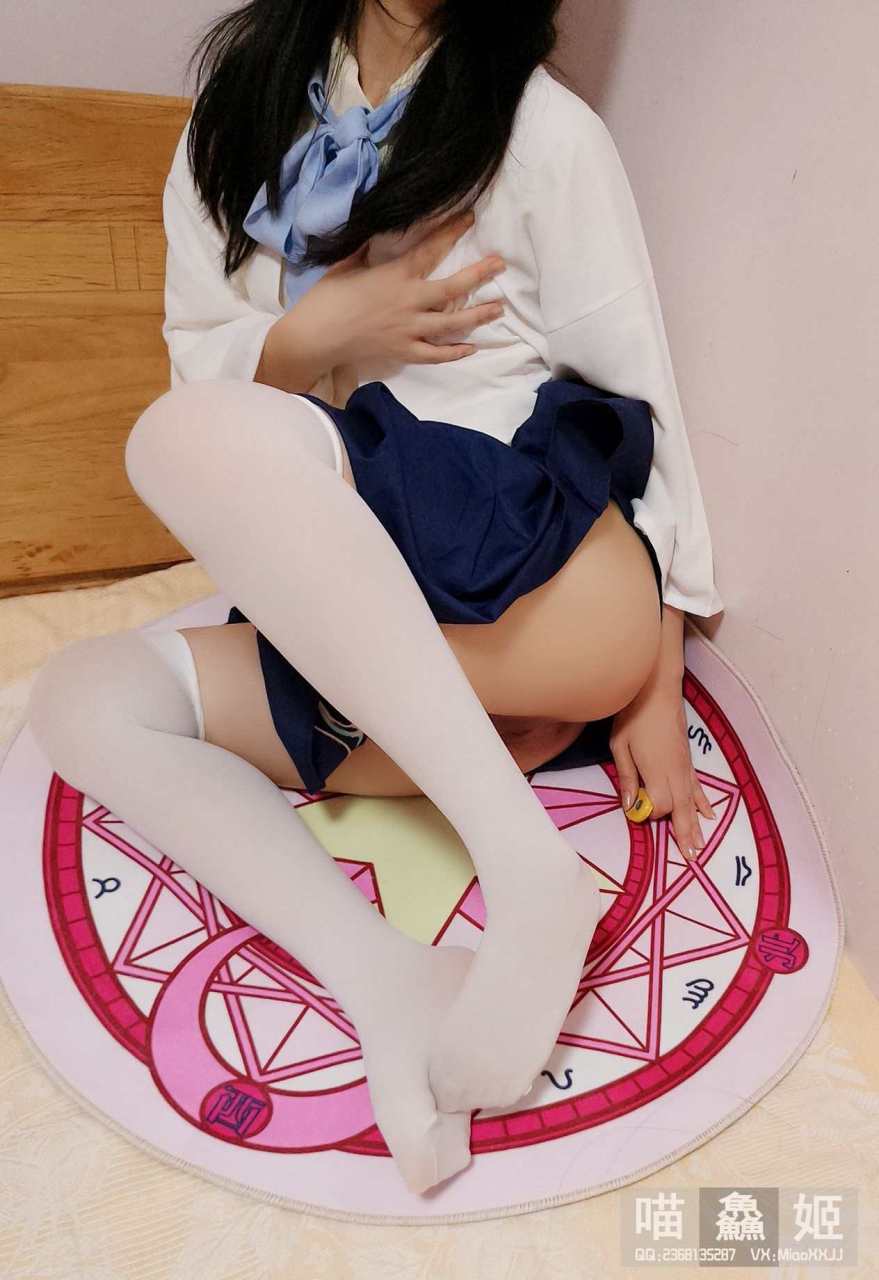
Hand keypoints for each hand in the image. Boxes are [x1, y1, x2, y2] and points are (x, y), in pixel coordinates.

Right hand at [284, 209, 505, 368]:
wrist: (315, 337)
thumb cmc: (327, 298)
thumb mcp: (347, 263)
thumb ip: (368, 248)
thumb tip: (380, 228)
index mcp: (396, 275)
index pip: (431, 249)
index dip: (452, 231)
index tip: (470, 218)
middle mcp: (409, 302)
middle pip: (453, 288)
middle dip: (480, 274)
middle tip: (500, 265)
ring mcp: (409, 329)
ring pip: (452, 324)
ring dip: (478, 316)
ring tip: (498, 308)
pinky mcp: (404, 352)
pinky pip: (436, 354)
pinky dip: (454, 352)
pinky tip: (471, 348)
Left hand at [609, 678, 716, 860]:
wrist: (656, 690)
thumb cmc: (633, 717)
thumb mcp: (620, 747)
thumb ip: (627, 777)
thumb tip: (630, 805)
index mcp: (657, 771)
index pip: (658, 805)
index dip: (647, 813)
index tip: (635, 812)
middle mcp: (676, 773)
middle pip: (681, 810)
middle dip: (684, 834)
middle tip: (690, 858)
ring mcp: (685, 767)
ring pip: (692, 802)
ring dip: (695, 825)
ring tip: (699, 847)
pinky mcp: (688, 760)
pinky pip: (698, 787)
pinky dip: (703, 803)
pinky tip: (709, 816)